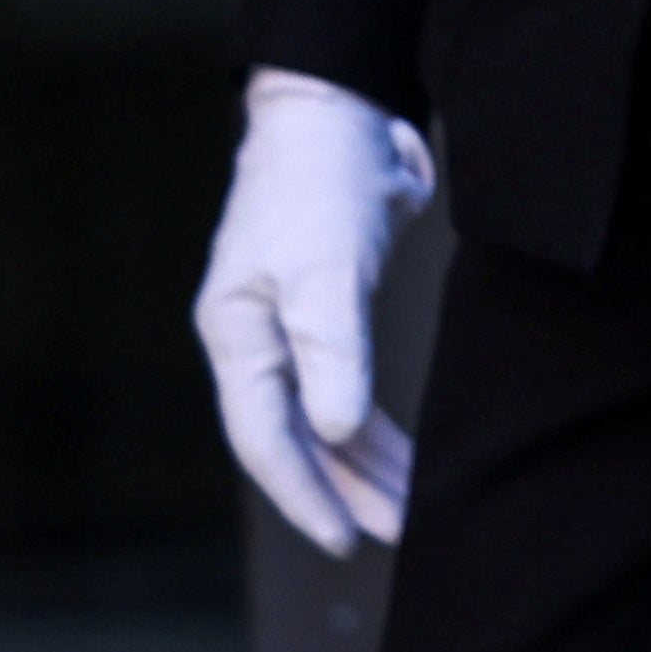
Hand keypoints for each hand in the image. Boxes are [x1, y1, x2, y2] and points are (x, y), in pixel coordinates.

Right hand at [191, 69, 433, 556]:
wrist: (338, 111)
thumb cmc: (321, 182)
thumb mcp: (328, 266)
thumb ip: (333, 349)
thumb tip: (340, 432)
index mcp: (238, 334)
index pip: (266, 436)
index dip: (305, 493)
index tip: (347, 540)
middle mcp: (257, 339)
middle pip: (298, 436)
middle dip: (346, 489)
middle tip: (399, 534)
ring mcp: (290, 327)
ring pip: (326, 417)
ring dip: (366, 463)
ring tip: (412, 507)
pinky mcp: (330, 311)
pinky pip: (348, 387)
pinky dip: (375, 423)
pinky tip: (404, 453)